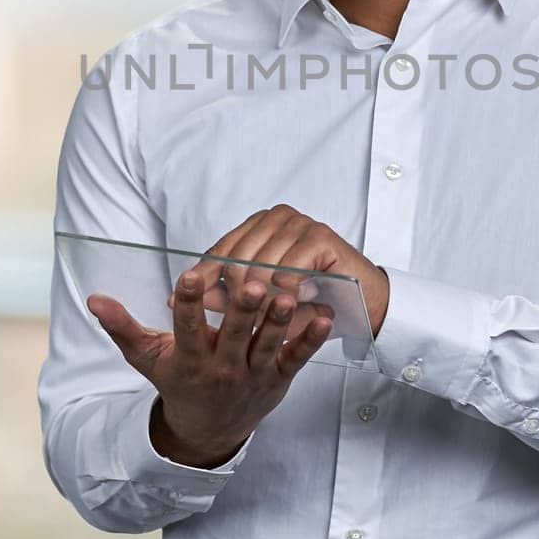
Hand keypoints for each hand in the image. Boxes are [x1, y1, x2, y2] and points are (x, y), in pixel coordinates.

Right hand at [87, 269, 331, 467]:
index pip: (187, 328)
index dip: (189, 303)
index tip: (190, 276)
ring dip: (279, 321)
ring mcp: (253, 375)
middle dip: (243, 311)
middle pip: (234, 336)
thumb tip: (93, 298)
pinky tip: (324, 317)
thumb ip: (122, 327)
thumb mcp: (147, 358)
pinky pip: (297, 358)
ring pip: (268, 345)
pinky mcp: (279, 379)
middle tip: (252, 284)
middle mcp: (222, 368)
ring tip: (288, 295)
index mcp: (190, 359)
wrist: (209, 430)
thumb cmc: (177, 381)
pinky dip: (311, 340)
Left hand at [188, 205, 389, 335]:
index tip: (178, 299)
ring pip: (259, 264)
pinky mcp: (320, 237)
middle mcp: (277, 218)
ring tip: (261, 321)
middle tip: (234, 321)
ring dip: (258, 298)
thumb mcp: (262, 300)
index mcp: (259, 225)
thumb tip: (176, 298)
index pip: (220, 248)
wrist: (361, 302)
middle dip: (231, 294)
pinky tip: (284, 307)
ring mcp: (299, 224)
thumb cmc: (311, 299)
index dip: (202, 276)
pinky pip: (288, 268)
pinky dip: (283, 292)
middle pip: (236, 257)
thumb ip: (224, 296)